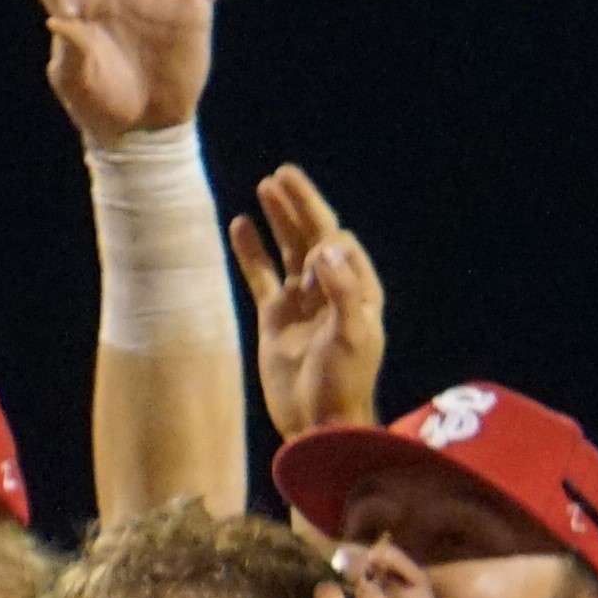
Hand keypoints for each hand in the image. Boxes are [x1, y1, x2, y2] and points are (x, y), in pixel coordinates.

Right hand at [230, 164, 385, 437]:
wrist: (317, 424)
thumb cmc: (342, 383)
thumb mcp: (351, 335)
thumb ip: (341, 289)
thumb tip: (328, 245)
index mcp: (358, 290)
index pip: (340, 245)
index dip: (324, 243)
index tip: (312, 268)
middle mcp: (330, 289)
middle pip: (313, 235)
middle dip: (300, 205)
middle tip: (283, 174)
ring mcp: (300, 301)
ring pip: (287, 249)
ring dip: (278, 218)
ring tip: (265, 186)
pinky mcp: (275, 316)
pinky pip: (260, 274)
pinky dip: (250, 250)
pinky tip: (240, 225)